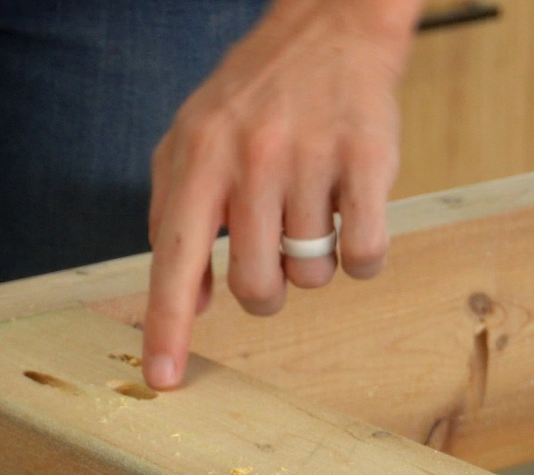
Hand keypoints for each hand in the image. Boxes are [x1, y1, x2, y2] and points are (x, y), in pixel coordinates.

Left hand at [143, 0, 420, 388]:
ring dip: (313, 262)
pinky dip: (360, 257)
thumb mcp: (189, 142)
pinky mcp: (370, 160)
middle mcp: (251, 161)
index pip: (174, 262)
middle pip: (256, 287)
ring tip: (312, 211)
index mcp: (197, 160)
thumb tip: (192, 302)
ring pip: (312, 275)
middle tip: (273, 255)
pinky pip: (365, 255)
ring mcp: (312, 160)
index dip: (167, 328)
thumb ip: (174, 218)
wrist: (329, 29)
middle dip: (266, 292)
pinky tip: (351, 218)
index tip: (163, 380)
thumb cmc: (253, 97)